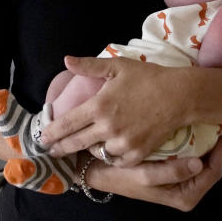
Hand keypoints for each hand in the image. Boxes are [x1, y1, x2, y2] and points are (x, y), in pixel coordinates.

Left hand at [42, 56, 188, 164]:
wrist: (180, 96)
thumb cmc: (148, 77)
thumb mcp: (117, 66)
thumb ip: (89, 65)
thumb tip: (66, 60)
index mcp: (99, 106)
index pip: (67, 124)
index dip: (51, 132)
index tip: (42, 138)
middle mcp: (108, 128)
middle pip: (76, 143)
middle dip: (60, 148)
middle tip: (51, 151)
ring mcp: (123, 143)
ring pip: (96, 152)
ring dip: (88, 150)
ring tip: (79, 149)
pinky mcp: (138, 153)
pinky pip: (117, 160)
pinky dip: (110, 156)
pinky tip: (106, 151)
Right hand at [85, 133, 221, 210]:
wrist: (100, 171)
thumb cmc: (122, 174)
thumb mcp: (144, 175)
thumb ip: (171, 172)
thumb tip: (199, 164)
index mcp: (184, 196)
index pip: (212, 172)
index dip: (221, 153)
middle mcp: (185, 191)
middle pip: (212, 166)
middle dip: (220, 148)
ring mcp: (180, 181)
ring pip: (204, 161)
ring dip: (212, 144)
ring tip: (219, 125)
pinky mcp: (173, 171)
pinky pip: (193, 157)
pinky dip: (199, 143)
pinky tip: (200, 128)